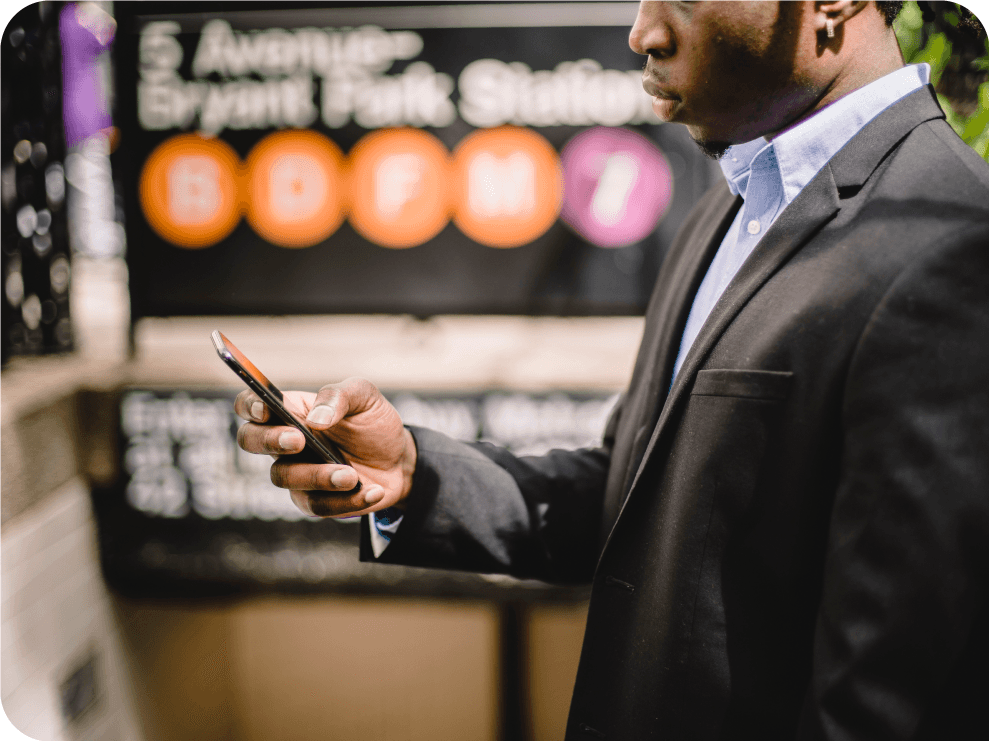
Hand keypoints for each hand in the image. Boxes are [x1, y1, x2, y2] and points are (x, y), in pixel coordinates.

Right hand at [234, 378, 416, 517]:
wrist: (400, 460)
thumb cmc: (374, 424)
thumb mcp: (365, 397)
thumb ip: (339, 396)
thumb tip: (316, 418)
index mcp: (292, 410)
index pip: (251, 404)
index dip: (249, 405)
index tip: (265, 409)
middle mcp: (285, 441)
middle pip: (250, 440)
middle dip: (270, 440)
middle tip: (299, 441)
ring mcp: (296, 472)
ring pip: (283, 477)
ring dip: (318, 476)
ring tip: (351, 476)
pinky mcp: (313, 500)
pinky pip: (317, 505)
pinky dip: (347, 500)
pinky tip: (372, 491)